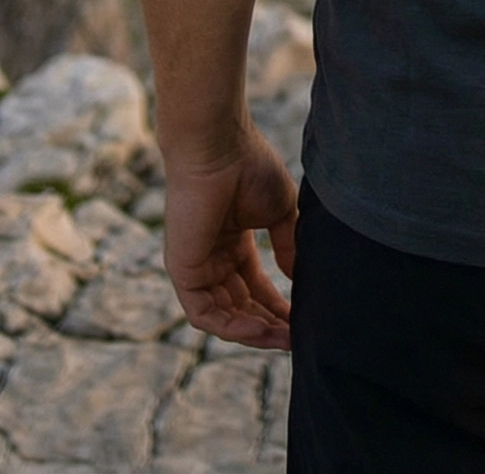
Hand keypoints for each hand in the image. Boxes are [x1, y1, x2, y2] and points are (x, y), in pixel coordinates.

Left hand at [162, 125, 299, 349]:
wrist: (219, 147)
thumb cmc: (250, 166)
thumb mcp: (280, 211)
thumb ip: (287, 245)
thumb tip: (298, 277)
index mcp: (232, 242)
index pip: (254, 287)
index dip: (277, 307)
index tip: (302, 321)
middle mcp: (212, 258)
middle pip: (240, 306)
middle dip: (268, 325)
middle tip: (297, 338)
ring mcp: (195, 266)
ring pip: (223, 316)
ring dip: (254, 331)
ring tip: (284, 338)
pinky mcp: (182, 271)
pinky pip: (205, 314)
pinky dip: (232, 327)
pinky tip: (260, 329)